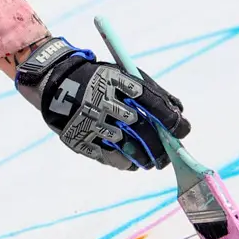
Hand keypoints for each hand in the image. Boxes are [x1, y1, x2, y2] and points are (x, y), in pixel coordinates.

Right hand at [13, 36, 190, 170]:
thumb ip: (151, 91)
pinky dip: (125, 162)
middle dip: (161, 145)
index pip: (152, 102)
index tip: (183, 130)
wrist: (55, 82)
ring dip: (145, 156)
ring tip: (154, 162)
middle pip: (142, 128)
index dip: (171, 119)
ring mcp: (89, 120)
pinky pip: (108, 156)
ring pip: (126, 145)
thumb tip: (179, 112)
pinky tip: (134, 163)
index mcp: (116, 80)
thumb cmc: (99, 80)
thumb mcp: (122, 75)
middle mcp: (102, 100)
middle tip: (170, 154)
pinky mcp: (79, 138)